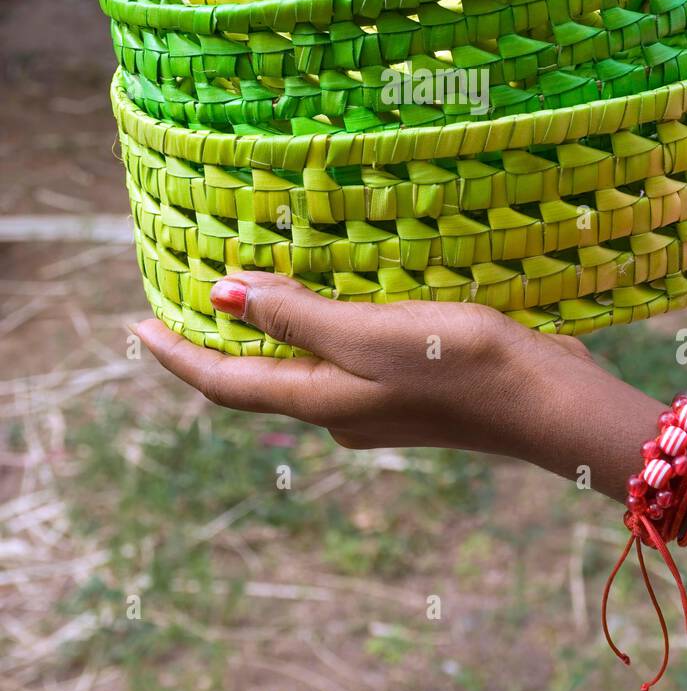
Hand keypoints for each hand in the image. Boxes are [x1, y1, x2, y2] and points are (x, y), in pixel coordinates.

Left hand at [134, 272, 605, 463]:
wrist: (547, 401)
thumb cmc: (458, 365)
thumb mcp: (368, 336)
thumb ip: (298, 317)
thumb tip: (222, 295)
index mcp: (317, 401)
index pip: (223, 381)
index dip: (176, 354)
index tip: (135, 326)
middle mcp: (336, 408)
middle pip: (255, 375)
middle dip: (215, 338)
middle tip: (184, 293)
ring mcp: (374, 399)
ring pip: (300, 362)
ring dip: (268, 327)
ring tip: (246, 282)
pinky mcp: (408, 381)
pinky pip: (341, 350)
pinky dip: (317, 322)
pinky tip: (328, 291)